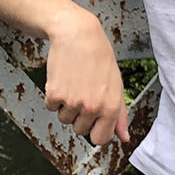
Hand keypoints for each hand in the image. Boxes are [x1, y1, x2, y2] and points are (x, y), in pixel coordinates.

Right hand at [43, 10, 129, 147]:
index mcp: (111, 107)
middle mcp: (92, 108)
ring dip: (66, 106)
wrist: (77, 35)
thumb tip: (123, 137)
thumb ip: (119, 115)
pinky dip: (54, 96)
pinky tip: (63, 80)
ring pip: (64, 119)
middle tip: (83, 93)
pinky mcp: (55, 94)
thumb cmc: (99, 57)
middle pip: (79, 130)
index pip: (100, 139)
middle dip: (79, 116)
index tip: (93, 121)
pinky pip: (51, 107)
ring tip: (74, 84)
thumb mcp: (116, 86)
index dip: (95, 131)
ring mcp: (72, 102)